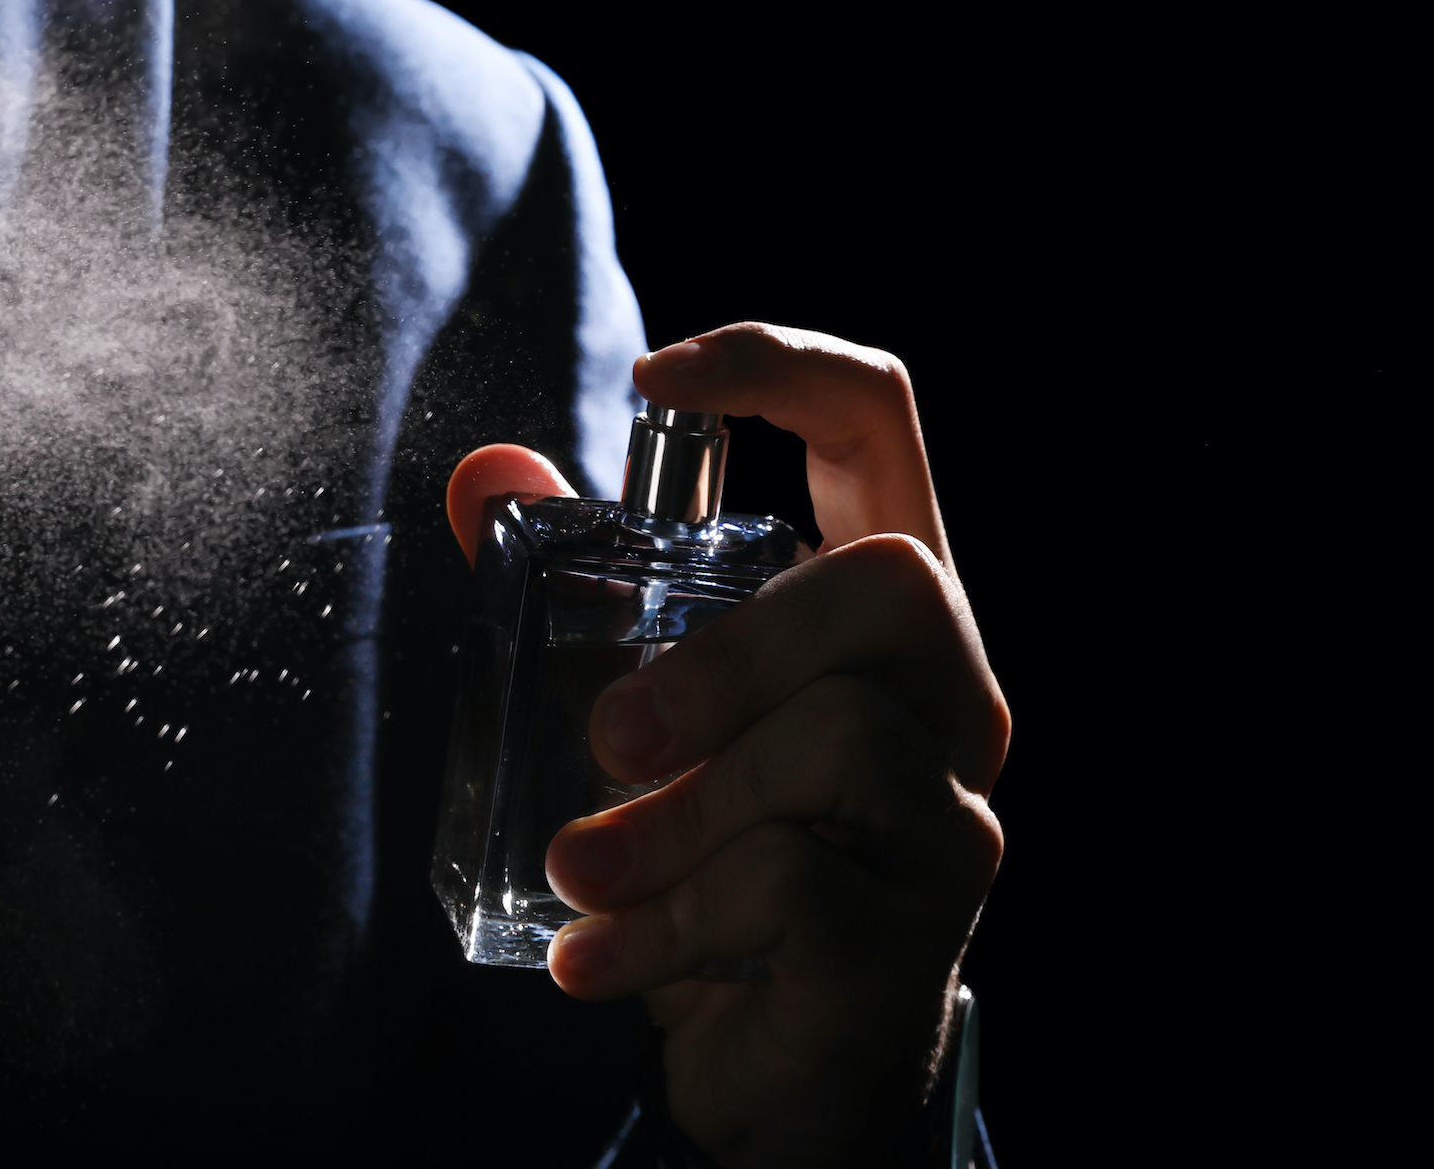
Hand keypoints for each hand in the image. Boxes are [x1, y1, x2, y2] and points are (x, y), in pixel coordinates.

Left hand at [445, 324, 1007, 1168]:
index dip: (782, 366)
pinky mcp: (917, 937)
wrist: (779, 1067)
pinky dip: (667, 922)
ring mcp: (950, 815)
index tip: (653, 379)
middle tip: (609, 736)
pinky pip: (795, 888)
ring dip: (673, 816)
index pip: (882, 424)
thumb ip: (577, 590)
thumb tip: (483, 470)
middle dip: (730, 647)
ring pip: (841, 741)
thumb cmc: (723, 850)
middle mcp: (949, 694)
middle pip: (893, 580)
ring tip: (582, 875)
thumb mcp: (649, 706)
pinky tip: (599, 960)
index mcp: (883, 607)